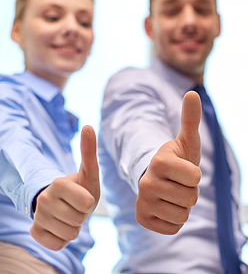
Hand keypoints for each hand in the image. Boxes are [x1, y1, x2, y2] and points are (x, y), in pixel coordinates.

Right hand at [30, 125, 99, 250]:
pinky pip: (59, 244)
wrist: (64, 204)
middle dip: (83, 216)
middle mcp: (44, 200)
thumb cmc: (81, 188)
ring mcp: (38, 217)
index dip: (89, 203)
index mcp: (58, 183)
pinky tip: (60, 227)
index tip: (84, 196)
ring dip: (75, 227)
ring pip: (70, 234)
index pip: (86, 203)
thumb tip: (88, 126)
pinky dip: (64, 239)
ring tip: (70, 215)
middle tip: (77, 207)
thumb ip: (89, 151)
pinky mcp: (35, 233)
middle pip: (78, 220)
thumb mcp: (89, 172)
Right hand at [136, 91, 201, 234]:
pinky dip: (175, 220)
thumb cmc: (178, 158)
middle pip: (190, 198)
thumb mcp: (187, 140)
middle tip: (179, 183)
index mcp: (159, 162)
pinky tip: (166, 206)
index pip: (197, 178)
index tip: (185, 169)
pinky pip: (174, 228)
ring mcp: (142, 203)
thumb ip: (190, 119)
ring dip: (184, 207)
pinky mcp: (142, 220)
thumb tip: (192, 93)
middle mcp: (145, 183)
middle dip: (190, 192)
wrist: (159, 178)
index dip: (196, 175)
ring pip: (183, 215)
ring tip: (174, 194)